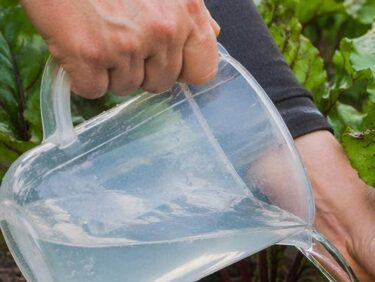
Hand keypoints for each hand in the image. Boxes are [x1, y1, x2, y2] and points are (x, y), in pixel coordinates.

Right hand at [20, 0, 220, 97]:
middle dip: (139, 68)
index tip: (163, 62)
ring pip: (125, 87)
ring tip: (95, 34)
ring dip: (108, 70)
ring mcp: (128, 45)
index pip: (202, 69)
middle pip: (160, 82)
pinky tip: (76, 47)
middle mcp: (163, 31)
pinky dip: (80, 76)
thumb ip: (187, 12)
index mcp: (187, 11)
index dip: (181, 70)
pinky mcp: (90, 55)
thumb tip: (210, 33)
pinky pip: (93, 89)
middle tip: (117, 38)